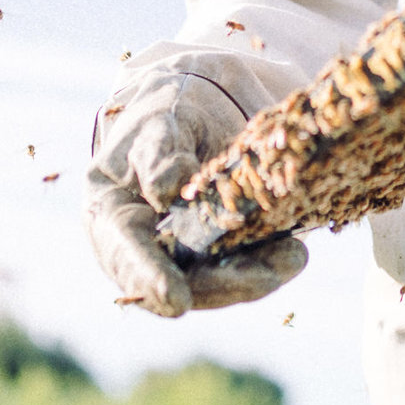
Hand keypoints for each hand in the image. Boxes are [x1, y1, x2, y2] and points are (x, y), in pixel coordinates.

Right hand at [85, 75, 307, 317]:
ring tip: (292, 258)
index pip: (125, 252)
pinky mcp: (214, 253)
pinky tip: (294, 252)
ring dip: (252, 278)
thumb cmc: (167, 109)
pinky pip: (237, 267)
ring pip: (212, 282)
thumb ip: (158, 152)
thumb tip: (165, 189)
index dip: (149, 277)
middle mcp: (140, 247)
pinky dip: (266, 263)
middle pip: (174, 281)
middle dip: (220, 285)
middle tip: (264, 279)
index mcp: (110, 213)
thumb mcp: (159, 119)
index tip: (177, 300)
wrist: (197, 104)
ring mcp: (178, 255)